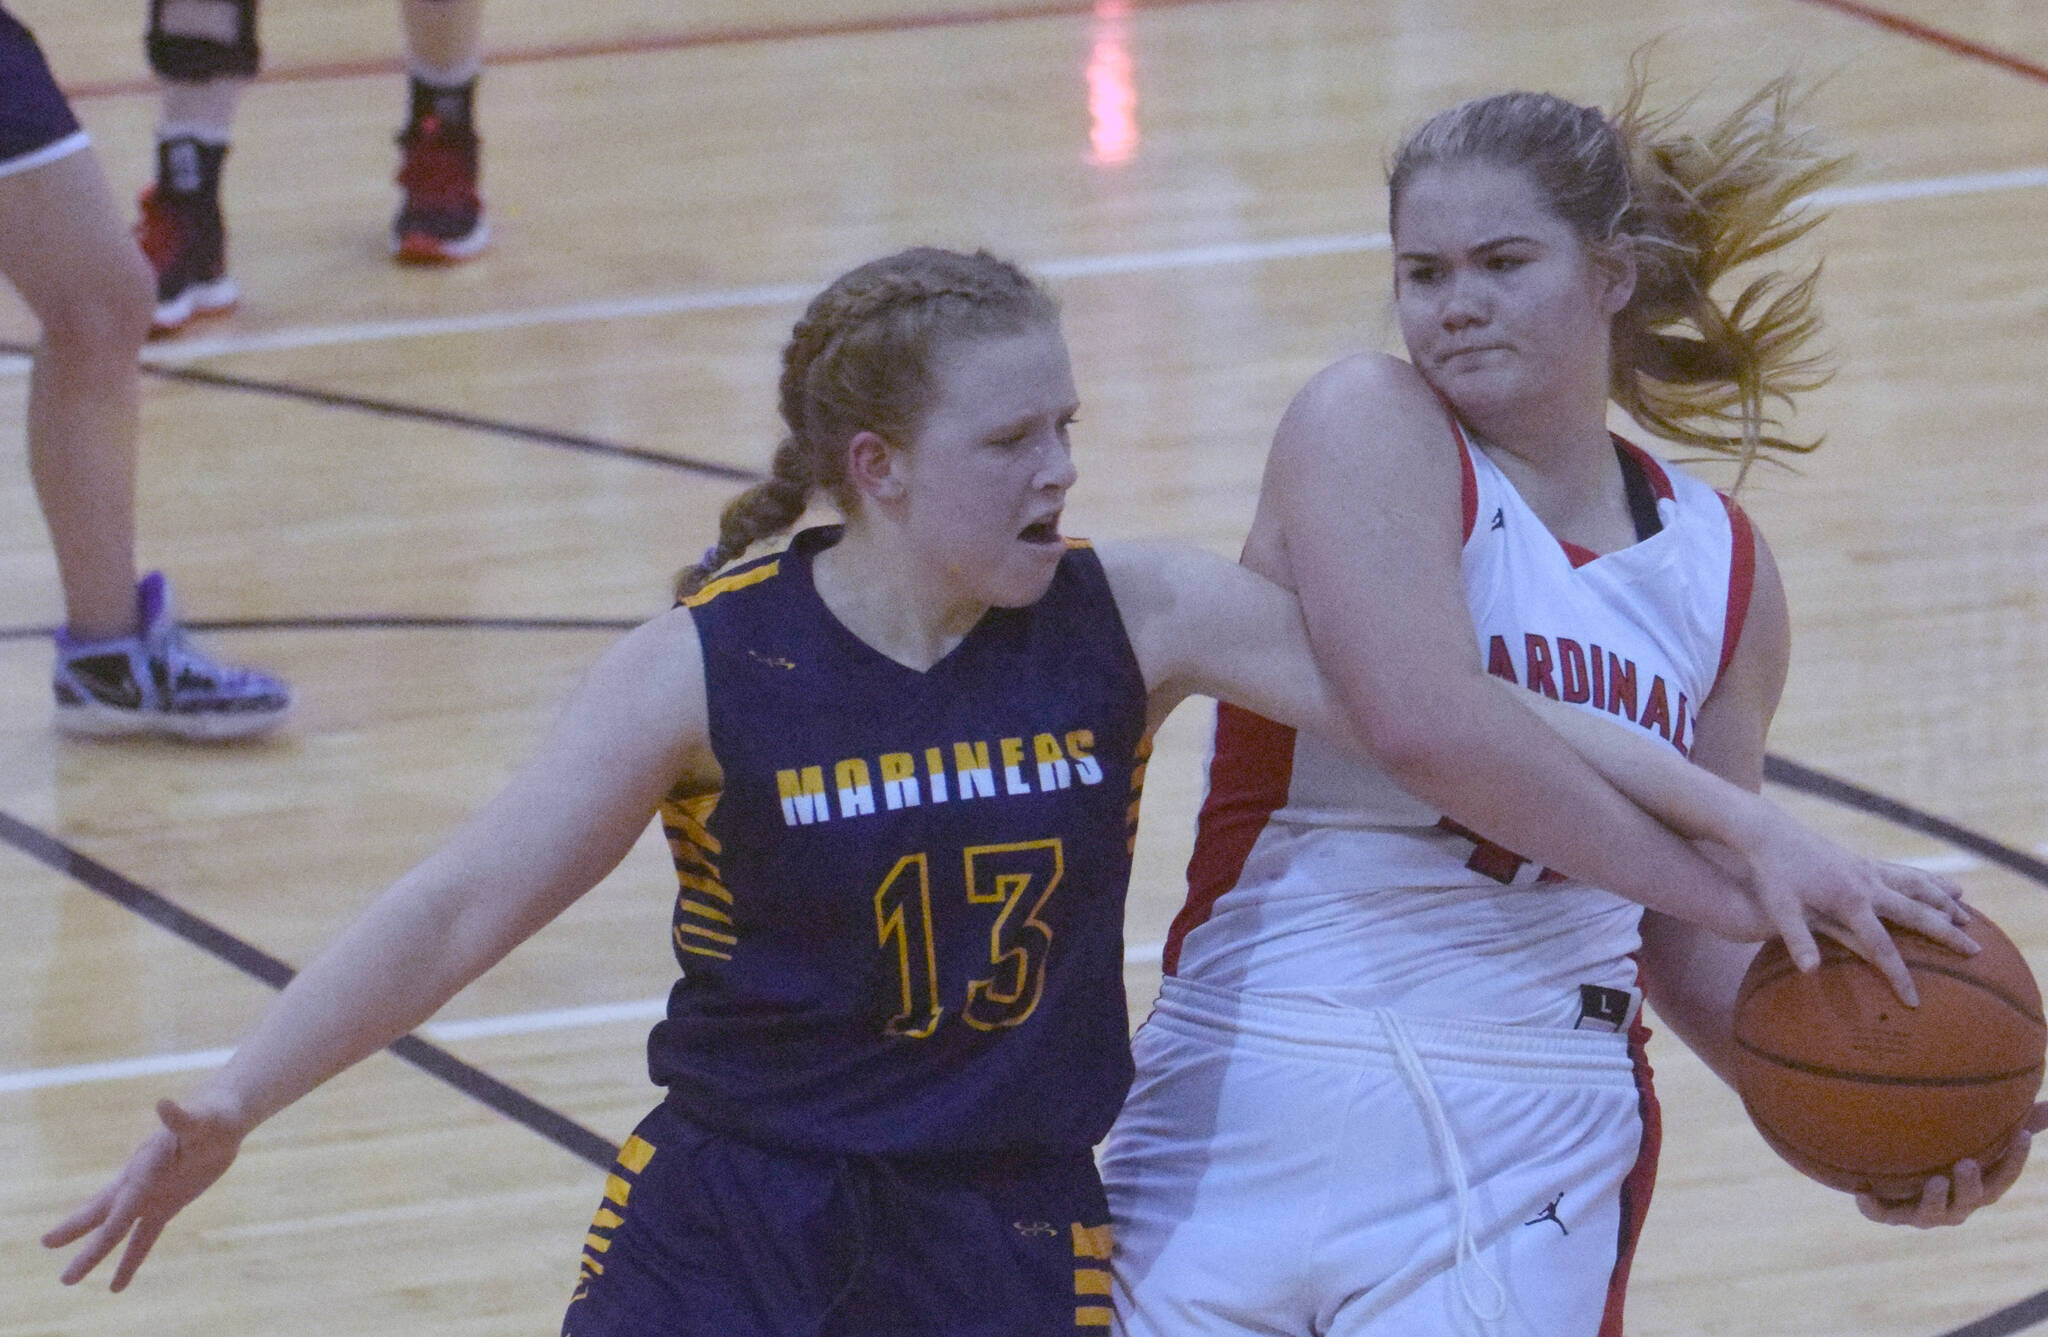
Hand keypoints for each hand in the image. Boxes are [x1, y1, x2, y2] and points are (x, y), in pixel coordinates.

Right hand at [43, 1096, 245, 1288]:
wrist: (222, 1118)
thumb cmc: (212, 1116)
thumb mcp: (200, 1120)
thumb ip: (179, 1117)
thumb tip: (163, 1103)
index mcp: (144, 1167)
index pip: (121, 1201)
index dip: (97, 1222)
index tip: (59, 1238)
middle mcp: (140, 1184)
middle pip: (103, 1213)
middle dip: (75, 1232)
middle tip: (45, 1245)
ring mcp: (150, 1196)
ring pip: (116, 1231)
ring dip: (94, 1254)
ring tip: (67, 1279)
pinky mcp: (167, 1205)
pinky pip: (144, 1238)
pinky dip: (131, 1261)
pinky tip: (116, 1285)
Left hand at [1733, 809, 1974, 1005]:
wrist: (1770, 832)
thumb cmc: (1772, 874)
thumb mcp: (1779, 909)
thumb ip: (1797, 940)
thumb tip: (1811, 972)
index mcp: (1849, 901)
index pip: (1881, 947)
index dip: (1898, 976)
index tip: (1913, 1002)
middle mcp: (1867, 885)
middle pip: (1917, 914)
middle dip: (1947, 935)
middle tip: (1976, 952)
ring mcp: (1869, 870)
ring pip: (1918, 887)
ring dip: (1945, 902)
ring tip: (1970, 918)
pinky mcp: (1864, 861)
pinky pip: (1905, 873)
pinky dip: (1929, 882)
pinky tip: (1944, 887)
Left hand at [1856, 1103, 2047, 1226]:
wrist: (1893, 1179)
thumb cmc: (1945, 1154)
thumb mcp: (1978, 1136)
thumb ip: (2014, 1121)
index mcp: (1977, 1187)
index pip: (2003, 1177)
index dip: (2015, 1160)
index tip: (2022, 1136)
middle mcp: (1953, 1204)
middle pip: (1970, 1200)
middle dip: (1970, 1186)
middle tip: (1967, 1164)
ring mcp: (1920, 1211)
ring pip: (1930, 1214)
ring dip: (1933, 1199)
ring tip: (1934, 1181)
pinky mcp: (1887, 1213)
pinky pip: (1880, 1215)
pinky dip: (1874, 1208)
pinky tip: (1864, 1196)